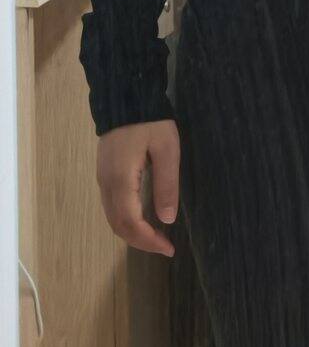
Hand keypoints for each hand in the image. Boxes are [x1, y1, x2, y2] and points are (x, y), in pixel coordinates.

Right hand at [96, 119, 179, 256]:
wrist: (125, 97)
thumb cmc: (150, 122)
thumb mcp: (167, 151)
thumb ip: (167, 185)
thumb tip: (167, 219)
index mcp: (121, 180)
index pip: (131, 222)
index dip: (149, 241)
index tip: (169, 249)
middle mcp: (106, 184)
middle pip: (118, 226)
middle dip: (141, 242)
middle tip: (166, 247)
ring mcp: (102, 180)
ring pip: (112, 219)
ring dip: (133, 233)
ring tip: (157, 238)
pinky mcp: (104, 175)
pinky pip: (111, 208)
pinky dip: (126, 221)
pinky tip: (144, 221)